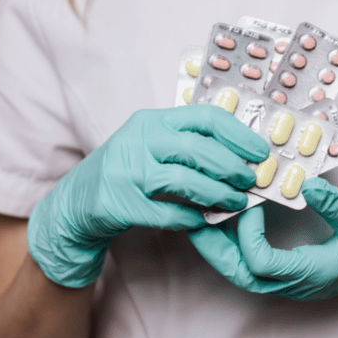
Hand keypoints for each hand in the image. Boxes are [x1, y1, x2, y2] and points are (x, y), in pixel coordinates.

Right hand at [28, 105, 268, 287]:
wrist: (77, 201)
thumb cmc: (126, 170)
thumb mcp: (152, 144)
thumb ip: (187, 142)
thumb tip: (241, 153)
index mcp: (153, 121)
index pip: (204, 117)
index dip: (238, 134)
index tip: (260, 151)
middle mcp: (139, 140)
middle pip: (198, 149)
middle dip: (232, 167)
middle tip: (251, 181)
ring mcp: (127, 171)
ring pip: (185, 180)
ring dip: (218, 194)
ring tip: (236, 203)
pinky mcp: (120, 202)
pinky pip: (167, 212)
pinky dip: (192, 218)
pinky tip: (205, 220)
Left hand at [188, 178, 337, 299]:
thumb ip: (336, 204)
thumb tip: (305, 185)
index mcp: (312, 273)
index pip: (261, 264)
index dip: (246, 234)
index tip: (250, 202)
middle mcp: (297, 283)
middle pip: (241, 274)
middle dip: (214, 247)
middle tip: (193, 218)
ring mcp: (295, 280)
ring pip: (244, 273)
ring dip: (221, 247)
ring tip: (203, 218)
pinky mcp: (295, 271)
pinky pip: (256, 264)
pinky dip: (237, 245)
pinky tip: (232, 221)